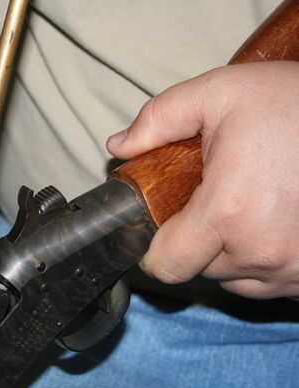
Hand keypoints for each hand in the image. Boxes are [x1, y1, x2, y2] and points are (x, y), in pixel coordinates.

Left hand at [106, 61, 298, 298]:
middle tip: (215, 197)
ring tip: (250, 204)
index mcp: (229, 214)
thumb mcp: (219, 93)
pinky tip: (276, 219)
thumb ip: (158, 120)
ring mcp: (296, 270)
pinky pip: (272, 281)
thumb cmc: (296, 103)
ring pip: (236, 278)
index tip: (160, 226)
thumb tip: (119, 148)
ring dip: (232, 250)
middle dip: (196, 239)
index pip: (165, 265)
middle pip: (199, 268)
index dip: (154, 248)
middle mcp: (263, 254)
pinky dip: (266, 258)